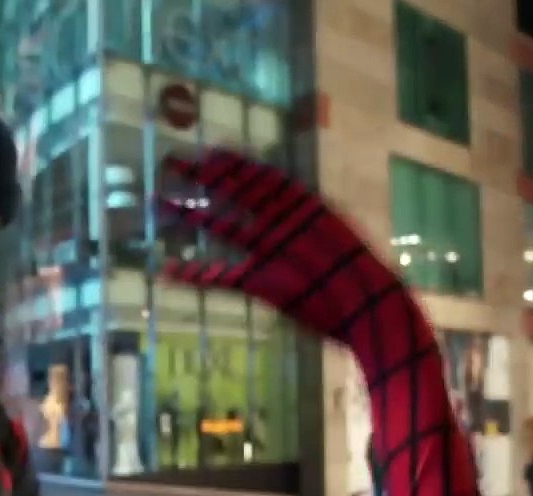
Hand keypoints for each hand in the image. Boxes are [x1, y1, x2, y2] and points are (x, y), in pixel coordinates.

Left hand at [157, 148, 432, 364]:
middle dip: (201, 175)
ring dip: (188, 214)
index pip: (263, 176)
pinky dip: (192, 273)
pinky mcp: (262, 281)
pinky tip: (167, 269)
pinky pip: (220, 275)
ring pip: (220, 225)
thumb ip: (316, 222)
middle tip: (171, 162)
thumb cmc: (363, 275)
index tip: (211, 152)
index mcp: (306, 205)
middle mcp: (283, 221)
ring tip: (158, 203)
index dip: (235, 164)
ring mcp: (271, 249)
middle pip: (234, 191)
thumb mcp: (342, 236)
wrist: (373, 306)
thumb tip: (301, 211)